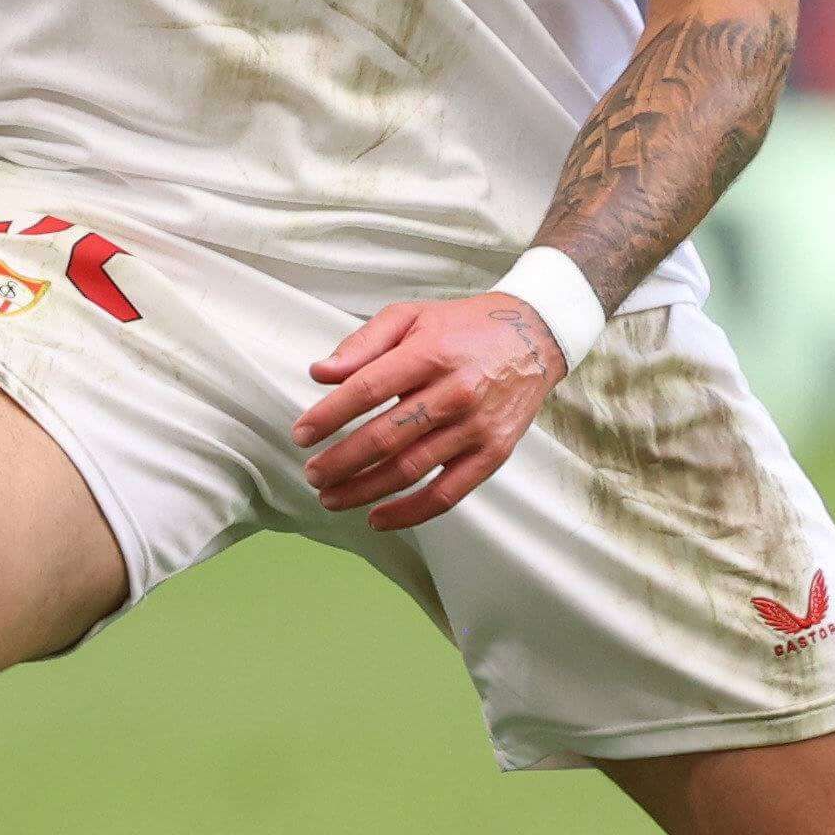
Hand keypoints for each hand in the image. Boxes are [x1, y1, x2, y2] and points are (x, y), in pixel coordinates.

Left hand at [292, 293, 569, 531]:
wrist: (533, 337)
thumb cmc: (463, 327)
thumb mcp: (410, 316)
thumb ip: (363, 343)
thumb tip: (321, 373)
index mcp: (430, 353)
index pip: (368, 389)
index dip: (329, 415)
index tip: (301, 435)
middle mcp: (455, 393)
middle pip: (386, 437)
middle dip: (341, 461)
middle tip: (312, 473)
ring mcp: (476, 427)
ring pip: (411, 470)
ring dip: (364, 489)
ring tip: (331, 497)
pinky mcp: (493, 454)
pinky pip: (448, 494)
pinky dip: (410, 512)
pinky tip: (378, 517)